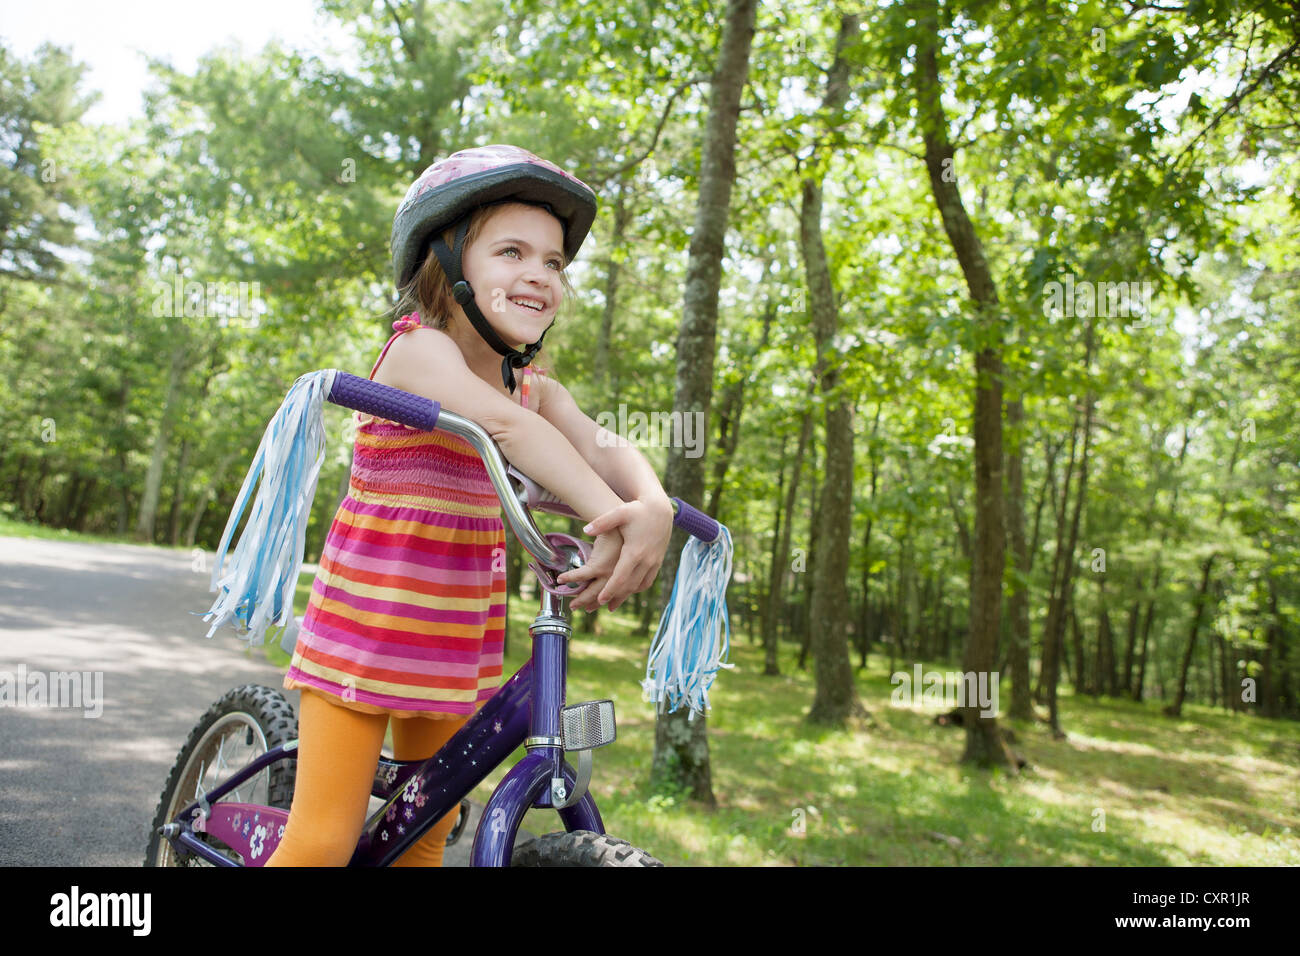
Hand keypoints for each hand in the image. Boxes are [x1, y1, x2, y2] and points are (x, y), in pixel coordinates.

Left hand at [558, 496, 673, 610]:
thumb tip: (585, 530)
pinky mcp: (658, 561)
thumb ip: (602, 522)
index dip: (610, 590)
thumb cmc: (638, 510)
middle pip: (629, 586)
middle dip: (614, 598)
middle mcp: (646, 560)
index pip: (620, 577)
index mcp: (634, 552)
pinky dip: (636, 587)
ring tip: (612, 604)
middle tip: (599, 606)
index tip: (599, 600)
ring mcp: (654, 562)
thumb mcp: (619, 513)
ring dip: (625, 596)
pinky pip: (647, 580)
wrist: (661, 509)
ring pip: (639, 586)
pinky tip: (628, 591)